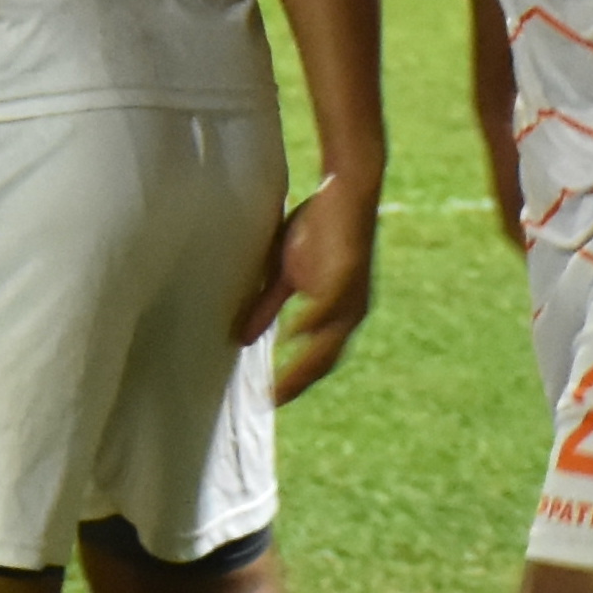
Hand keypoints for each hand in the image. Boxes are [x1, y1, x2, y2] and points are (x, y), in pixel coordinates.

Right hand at [240, 175, 376, 405]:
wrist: (345, 191)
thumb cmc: (318, 229)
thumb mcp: (283, 274)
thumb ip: (266, 307)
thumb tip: (241, 338)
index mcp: (335, 314)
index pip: (316, 359)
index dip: (294, 380)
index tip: (270, 400)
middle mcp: (348, 313)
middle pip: (324, 360)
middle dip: (298, 382)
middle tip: (272, 401)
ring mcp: (351, 296)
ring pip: (330, 342)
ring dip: (305, 365)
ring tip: (282, 382)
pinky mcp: (348, 274)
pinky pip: (329, 306)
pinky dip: (311, 323)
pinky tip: (294, 336)